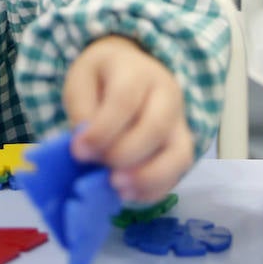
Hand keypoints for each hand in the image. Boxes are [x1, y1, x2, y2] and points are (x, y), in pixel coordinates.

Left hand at [63, 36, 194, 203]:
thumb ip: (81, 113)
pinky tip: (130, 193)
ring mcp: (179, 120)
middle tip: (99, 169)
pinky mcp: (182, 143)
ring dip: (148, 177)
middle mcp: (166, 93)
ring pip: (178, 153)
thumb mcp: (81, 83)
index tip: (79, 152)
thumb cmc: (101, 79)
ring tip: (119, 189)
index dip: (102, 131)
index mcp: (135, 71)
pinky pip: (179, 171)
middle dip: (124, 155)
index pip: (124, 100)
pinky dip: (156, 188)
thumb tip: (86, 150)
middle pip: (156, 127)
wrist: (129, 70)